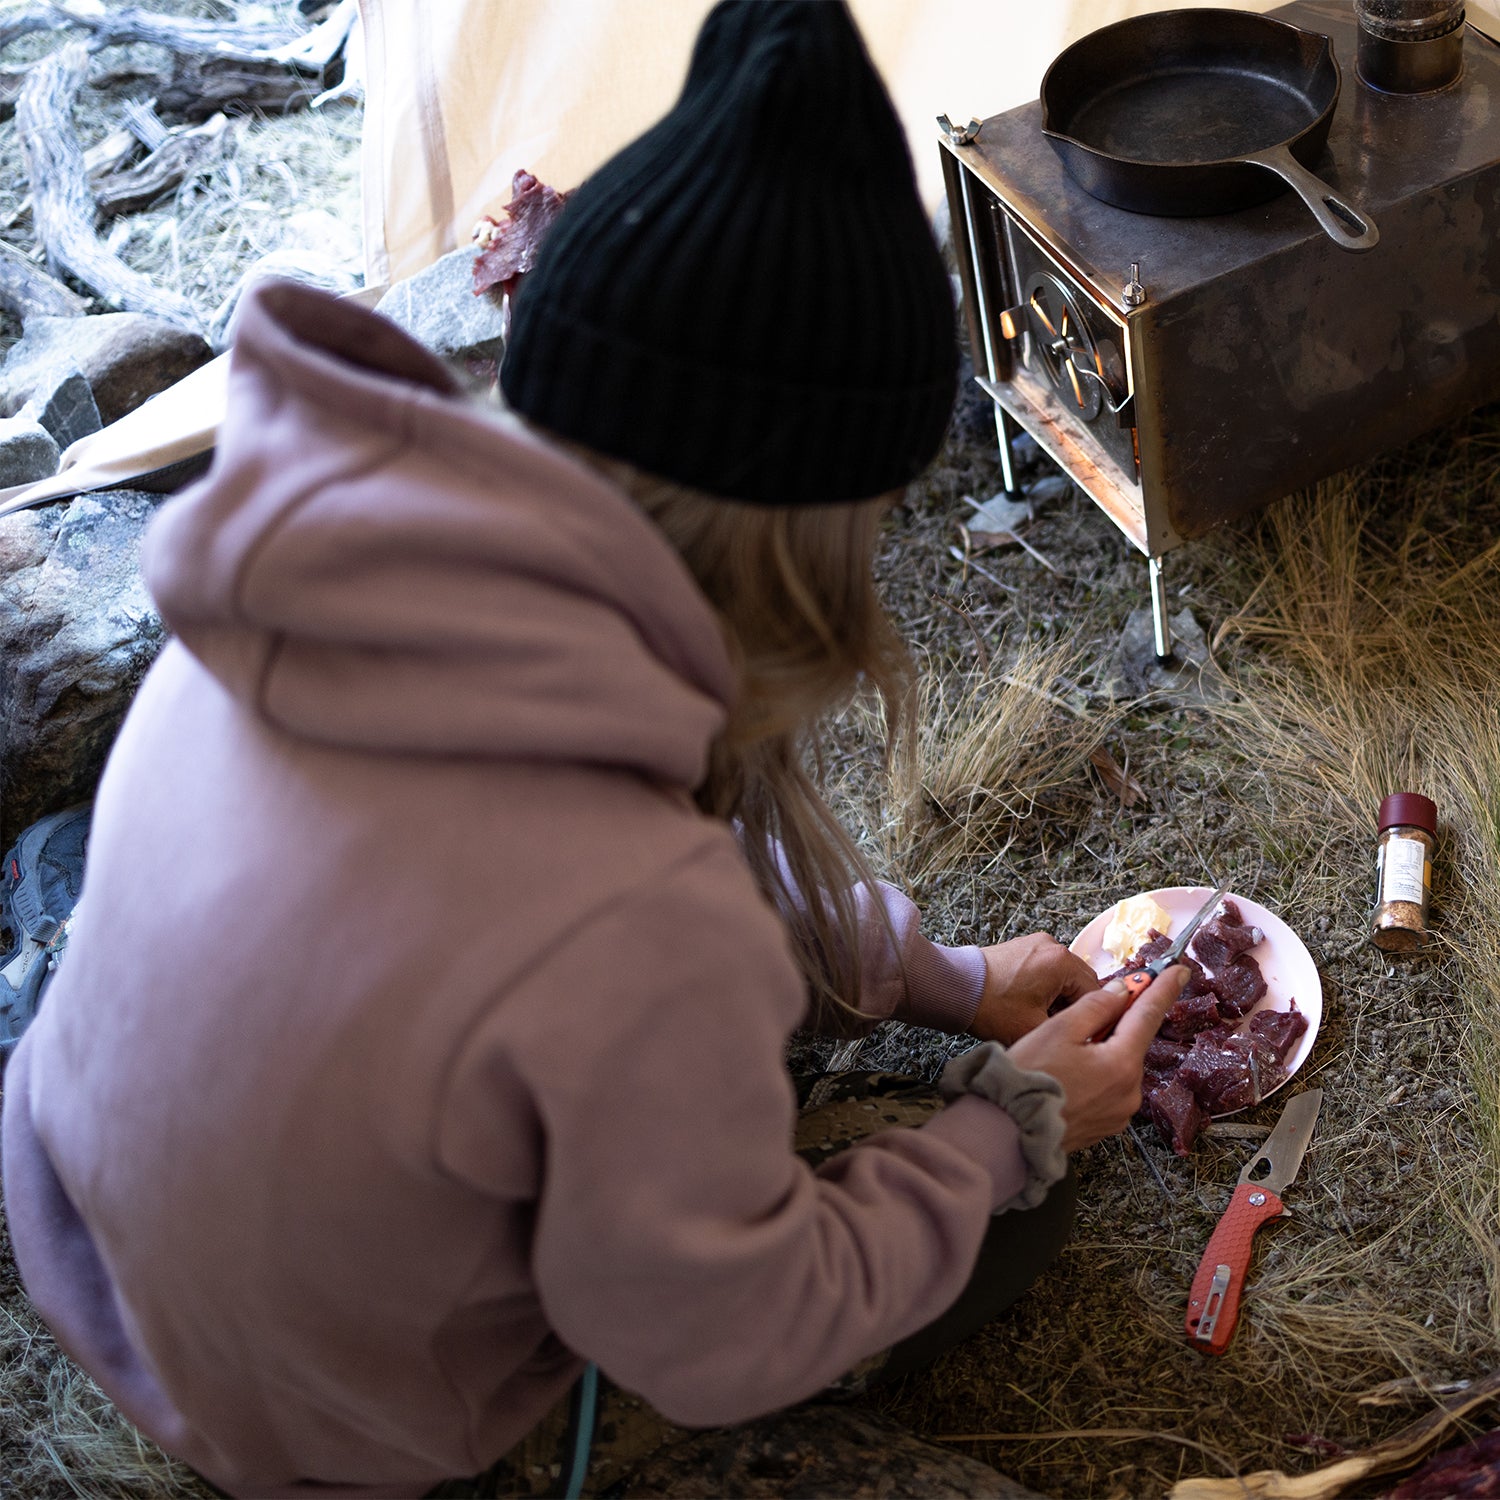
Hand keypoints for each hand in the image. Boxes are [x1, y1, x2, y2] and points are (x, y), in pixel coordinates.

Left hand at [971, 933, 1102, 1044]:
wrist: (953, 988)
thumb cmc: (990, 1007)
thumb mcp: (1035, 1028)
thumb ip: (1069, 1029)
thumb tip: (1086, 1035)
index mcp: (1062, 962)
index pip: (1096, 993)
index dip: (1092, 1017)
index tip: (1082, 1034)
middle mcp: (1052, 946)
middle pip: (1082, 982)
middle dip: (1073, 1006)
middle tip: (1056, 1026)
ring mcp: (1036, 944)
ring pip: (1064, 977)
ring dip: (1059, 997)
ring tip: (1038, 1016)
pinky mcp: (1023, 948)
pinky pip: (1047, 969)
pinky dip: (1045, 987)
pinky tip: (1028, 1003)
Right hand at [1006, 965, 1189, 1153]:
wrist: (1007, 1130)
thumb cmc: (1028, 1078)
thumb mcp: (1059, 1029)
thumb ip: (1095, 1006)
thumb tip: (1120, 992)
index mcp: (1121, 1064)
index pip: (1148, 1015)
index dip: (1163, 989)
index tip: (1179, 971)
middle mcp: (1130, 1092)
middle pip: (1131, 1043)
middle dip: (1115, 1024)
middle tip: (1087, 1014)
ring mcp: (1120, 1113)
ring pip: (1118, 1067)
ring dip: (1102, 1052)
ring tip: (1063, 1054)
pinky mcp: (1107, 1126)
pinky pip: (1109, 1090)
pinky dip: (1096, 1076)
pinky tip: (1068, 1076)